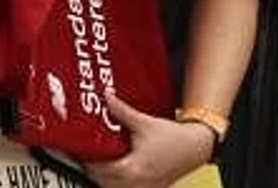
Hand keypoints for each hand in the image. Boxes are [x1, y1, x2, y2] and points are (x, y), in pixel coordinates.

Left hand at [89, 92, 216, 187]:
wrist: (194, 147)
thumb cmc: (173, 138)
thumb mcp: (143, 122)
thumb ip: (122, 110)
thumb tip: (107, 97)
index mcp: (131, 168)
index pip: (98, 169)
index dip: (87, 159)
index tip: (82, 149)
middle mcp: (135, 183)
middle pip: (101, 181)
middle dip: (93, 168)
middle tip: (88, 153)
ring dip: (104, 177)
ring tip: (100, 161)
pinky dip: (117, 182)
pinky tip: (117, 170)